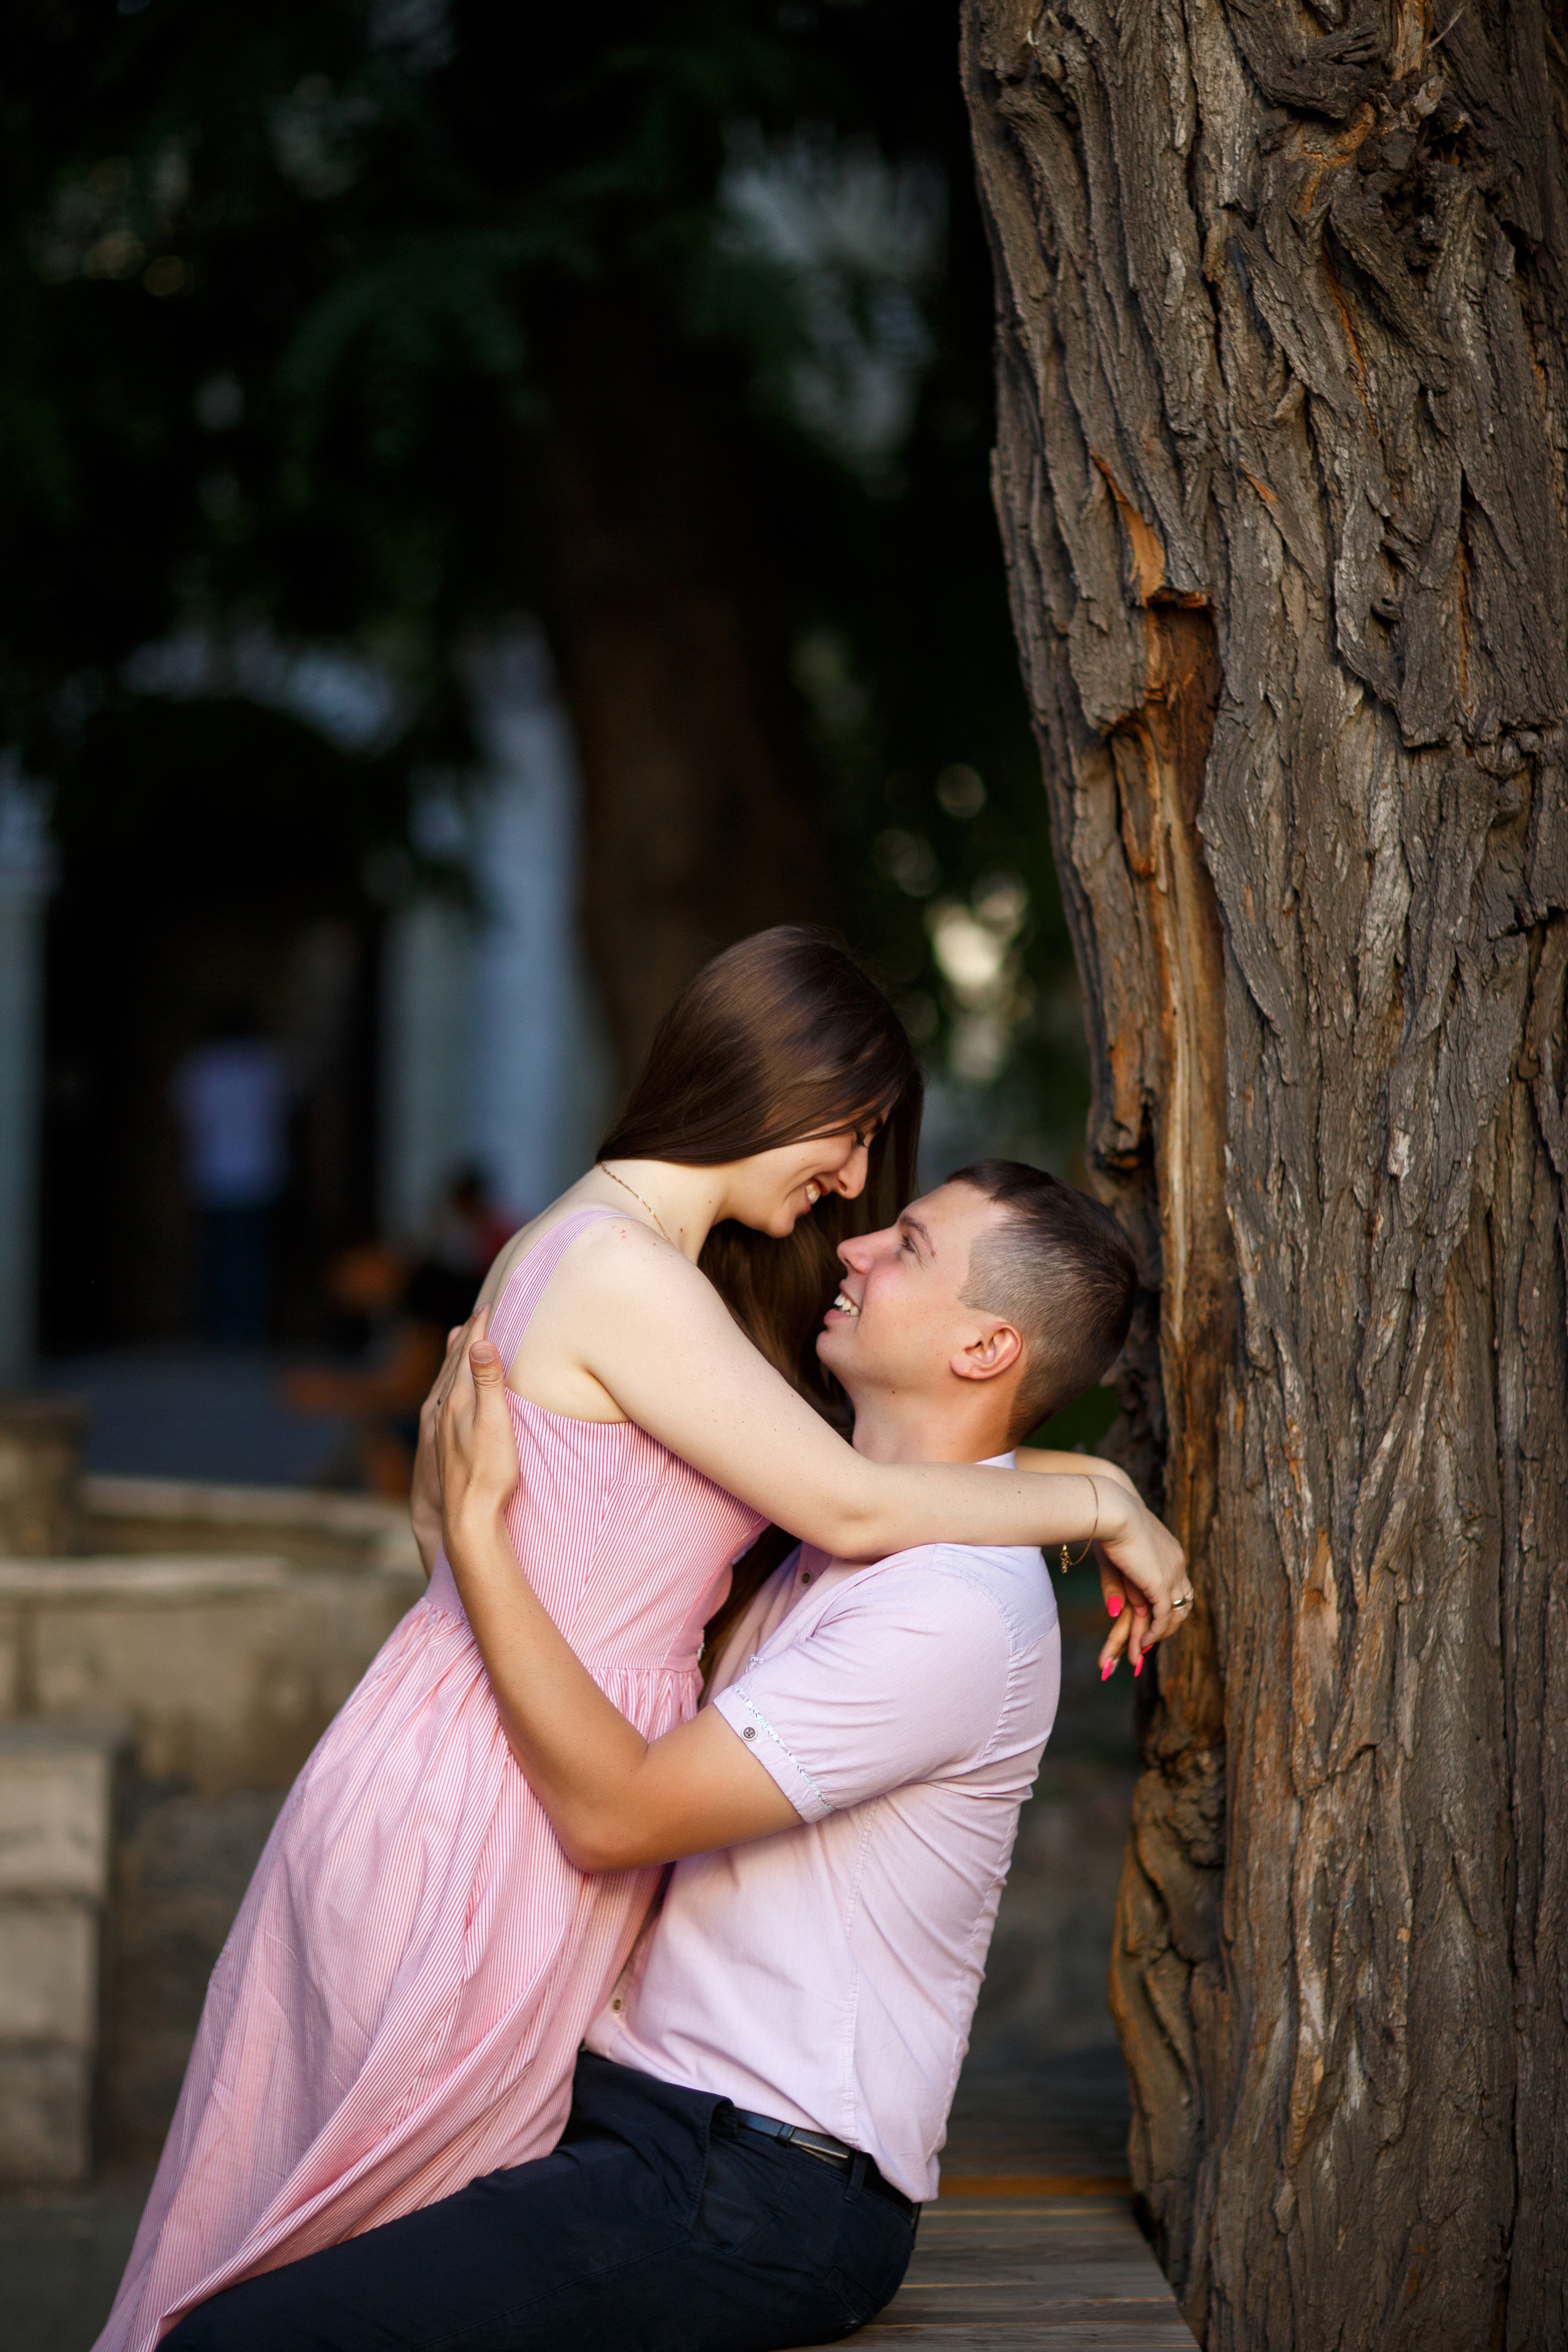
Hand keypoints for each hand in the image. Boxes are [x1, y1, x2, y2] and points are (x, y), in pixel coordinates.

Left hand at [431, 1310, 520, 1553]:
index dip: (480, 1328)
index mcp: (456, 1398)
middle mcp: (442, 1408)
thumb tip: (481, 1342)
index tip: (491, 1305)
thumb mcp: (495, 1422)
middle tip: (479, 1312)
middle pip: (453, 1362)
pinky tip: (448, 1389)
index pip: (468, 1353)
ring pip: (445, 1379)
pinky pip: (442, 1397)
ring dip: (454, 1355)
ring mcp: (440, 1426)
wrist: (468, 1516)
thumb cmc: (489, 1472)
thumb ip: (487, 1382)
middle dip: (467, 1334)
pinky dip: (448, 1380)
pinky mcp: (442, 1441)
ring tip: (458, 1336)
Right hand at [1088, 1480, 1189, 1676]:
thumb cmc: (1105, 1521)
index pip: (1175, 1587)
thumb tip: (1117, 1611)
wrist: (1111, 1506)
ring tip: (1140, 1651)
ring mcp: (1173, 1573)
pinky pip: (1163, 1617)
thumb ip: (1118, 1587)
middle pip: (1178, 1604)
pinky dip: (1154, 1634)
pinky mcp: (1161, 1583)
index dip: (1164, 1608)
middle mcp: (1177, 1563)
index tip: (1148, 1624)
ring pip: (1173, 1615)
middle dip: (1163, 1628)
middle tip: (1144, 1646)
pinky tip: (1142, 1645)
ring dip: (1156, 1636)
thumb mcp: (1113, 1559)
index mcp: (1170, 1551)